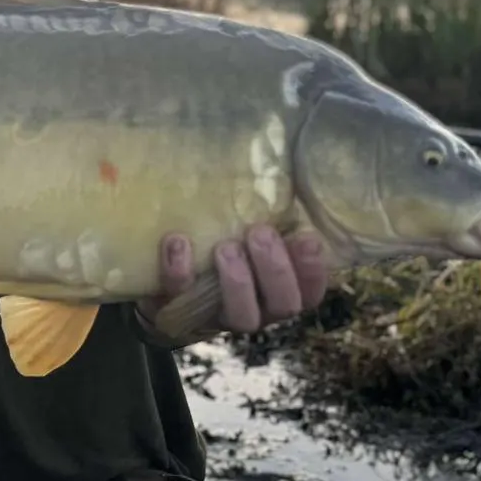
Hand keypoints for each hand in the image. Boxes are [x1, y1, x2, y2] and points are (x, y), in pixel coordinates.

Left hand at [137, 225, 327, 337]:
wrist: (166, 273)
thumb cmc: (223, 240)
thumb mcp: (250, 226)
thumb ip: (269, 212)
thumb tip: (281, 163)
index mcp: (282, 289)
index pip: (312, 290)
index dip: (313, 269)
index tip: (307, 237)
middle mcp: (260, 309)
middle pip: (284, 305)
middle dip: (276, 269)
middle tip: (260, 234)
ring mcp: (222, 316)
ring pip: (243, 317)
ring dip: (238, 282)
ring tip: (226, 247)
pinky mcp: (181, 312)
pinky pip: (182, 298)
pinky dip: (180, 270)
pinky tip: (178, 242)